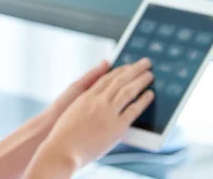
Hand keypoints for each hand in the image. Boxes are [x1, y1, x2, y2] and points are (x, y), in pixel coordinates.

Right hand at [26, 58, 154, 175]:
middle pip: (119, 80)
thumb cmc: (63, 132)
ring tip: (150, 74)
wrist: (62, 149)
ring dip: (141, 81)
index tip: (128, 66)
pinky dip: (143, 101)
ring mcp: (108, 113)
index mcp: (86, 96)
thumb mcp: (71, 108)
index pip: (106, 78)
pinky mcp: (117, 127)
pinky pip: (133, 110)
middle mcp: (98, 101)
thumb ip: (85, 96)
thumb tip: (96, 85)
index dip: (119, 71)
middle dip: (134, 69)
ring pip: (128, 91)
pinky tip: (150, 95)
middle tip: (145, 63)